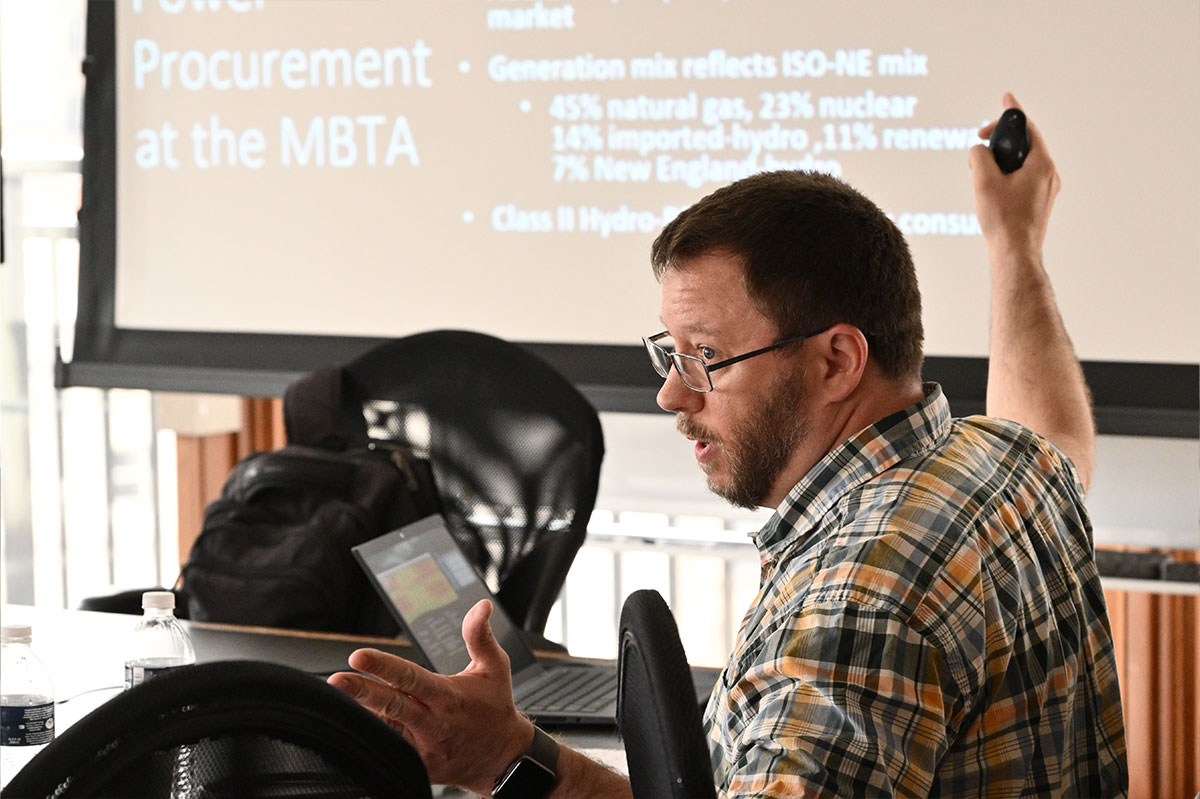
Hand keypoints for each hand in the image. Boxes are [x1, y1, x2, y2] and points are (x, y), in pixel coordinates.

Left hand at [328, 599, 535, 793]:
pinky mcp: (420, 765)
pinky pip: (390, 751)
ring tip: (335, 701)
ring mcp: (424, 746)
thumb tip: (480, 606)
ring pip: (385, 729)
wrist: (504, 757)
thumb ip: (480, 636)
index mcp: (448, 696)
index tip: (359, 656)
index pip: (410, 677)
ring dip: (359, 715)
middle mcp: (433, 722)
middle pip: (391, 705)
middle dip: (361, 692)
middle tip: (336, 680)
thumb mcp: (494, 667)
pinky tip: (353, 724)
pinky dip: (371, 737)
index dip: (383, 666)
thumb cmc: (495, 708)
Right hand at [968, 92, 1060, 262]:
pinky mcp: (1039, 203)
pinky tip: (991, 190)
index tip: (1006, 98)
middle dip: (1001, 141)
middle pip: (1024, 145)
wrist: (1015, 254)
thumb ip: (979, 155)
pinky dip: (1007, 176)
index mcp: (1041, 164)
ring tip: (981, 174)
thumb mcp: (983, 180)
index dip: (1013, 112)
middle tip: (980, 143)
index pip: (1028, 128)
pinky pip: (1023, 179)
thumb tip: (979, 150)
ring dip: (1001, 161)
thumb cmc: (1002, 220)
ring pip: (1023, 163)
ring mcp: (1046, 190)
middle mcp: (1049, 175)